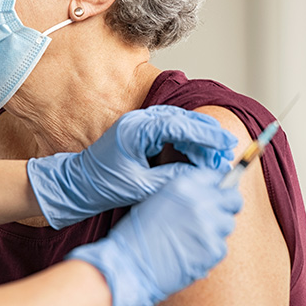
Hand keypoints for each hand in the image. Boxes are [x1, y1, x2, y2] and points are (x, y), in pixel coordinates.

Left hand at [26, 105, 236, 228]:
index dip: (206, 134)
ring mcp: (138, 123)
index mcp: (136, 130)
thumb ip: (172, 178)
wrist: (77, 184)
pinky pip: (169, 129)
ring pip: (177, 123)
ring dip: (198, 137)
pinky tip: (197, 154)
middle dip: (206, 135)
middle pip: (181, 119)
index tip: (226, 144)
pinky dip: (186, 140)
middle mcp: (137, 121)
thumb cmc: (103, 186)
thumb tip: (203, 176)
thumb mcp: (142, 187)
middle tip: (227, 151)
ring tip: (217, 154)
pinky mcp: (139, 131)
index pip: (179, 125)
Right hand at [67, 167, 241, 305]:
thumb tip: (208, 195)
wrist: (129, 264)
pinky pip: (221, 247)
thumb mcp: (157, 200)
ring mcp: (210, 226)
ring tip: (192, 239)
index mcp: (184, 185)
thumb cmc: (137, 235)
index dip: (217, 187)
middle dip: (227, 206)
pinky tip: (190, 253)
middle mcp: (200, 202)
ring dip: (216, 231)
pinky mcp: (214, 250)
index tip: (217, 195)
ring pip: (228, 224)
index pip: (216, 177)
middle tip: (215, 216)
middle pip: (233, 199)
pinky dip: (209, 251)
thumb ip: (184, 194)